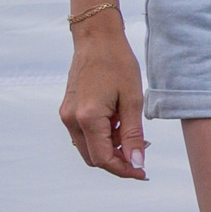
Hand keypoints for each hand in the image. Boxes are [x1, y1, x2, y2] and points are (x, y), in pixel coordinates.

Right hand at [59, 16, 147, 178]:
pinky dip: (103, 137)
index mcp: (87, 118)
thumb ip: (133, 135)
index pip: (103, 159)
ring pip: (88, 147)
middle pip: (93, 157)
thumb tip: (136, 163)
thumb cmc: (118, 64)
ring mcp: (67, 115)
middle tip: (142, 153)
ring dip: (111, 149)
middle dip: (118, 161)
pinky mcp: (68, 109)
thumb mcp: (132, 101)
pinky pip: (85, 134)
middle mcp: (71, 120)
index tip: (143, 172)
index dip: (124, 170)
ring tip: (134, 135)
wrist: (96, 39)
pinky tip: (120, 125)